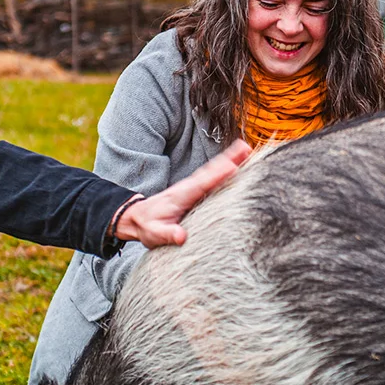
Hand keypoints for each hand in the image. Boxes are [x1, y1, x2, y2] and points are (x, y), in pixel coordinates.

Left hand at [113, 140, 252, 246]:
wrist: (138, 218)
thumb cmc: (148, 226)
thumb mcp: (155, 234)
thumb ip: (168, 234)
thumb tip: (181, 236)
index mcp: (182, 195)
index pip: (202, 184)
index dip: (217, 176)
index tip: (233, 167)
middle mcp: (189, 186)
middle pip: (212, 170)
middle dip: (229, 159)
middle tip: (246, 148)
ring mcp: (193, 186)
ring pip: (214, 170)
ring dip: (230, 159)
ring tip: (247, 149)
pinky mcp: (196, 190)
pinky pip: (213, 176)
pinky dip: (225, 167)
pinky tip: (237, 164)